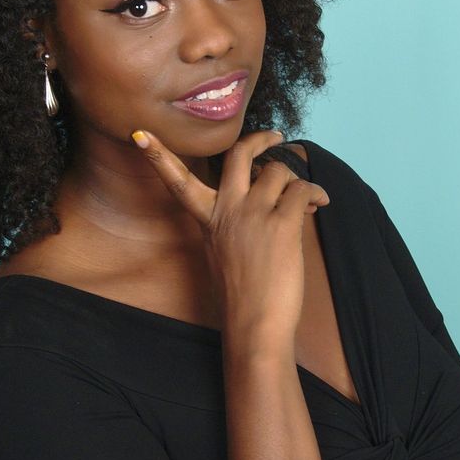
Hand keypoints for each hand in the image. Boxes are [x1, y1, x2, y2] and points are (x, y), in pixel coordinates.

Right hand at [129, 128, 329, 347]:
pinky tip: (319, 203)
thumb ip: (231, 224)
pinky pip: (301, 190)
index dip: (159, 155)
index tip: (140, 134)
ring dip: (294, 180)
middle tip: (275, 137)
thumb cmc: (241, 296)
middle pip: (238, 155)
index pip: (177, 181)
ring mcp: (254, 215)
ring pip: (278, 171)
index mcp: (207, 220)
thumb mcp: (220, 254)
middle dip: (259, 139)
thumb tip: (264, 198)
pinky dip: (314, 193)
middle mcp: (227, 211)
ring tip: (305, 199)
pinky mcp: (282, 225)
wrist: (254, 325)